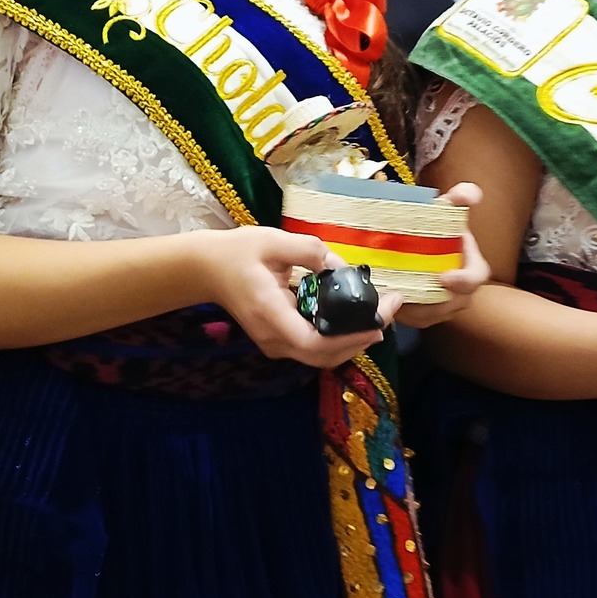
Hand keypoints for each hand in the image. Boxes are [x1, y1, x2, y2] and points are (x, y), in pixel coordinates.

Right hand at [187, 226, 386, 368]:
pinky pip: (315, 349)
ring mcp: (275, 345)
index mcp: (271, 314)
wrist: (206, 270)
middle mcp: (274, 338)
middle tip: (390, 310)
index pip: (315, 342)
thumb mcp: (272, 240)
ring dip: (354, 340)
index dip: (351, 336)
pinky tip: (356, 317)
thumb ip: (309, 251)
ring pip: (323, 357)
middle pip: (325, 356)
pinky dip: (340, 338)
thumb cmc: (236, 252)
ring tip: (379, 314)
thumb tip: (341, 267)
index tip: (378, 317)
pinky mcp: (279, 342)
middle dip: (362, 337)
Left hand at [393, 181, 490, 330]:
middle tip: (408, 292)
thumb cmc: (437, 231)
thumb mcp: (447, 211)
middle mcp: (459, 292)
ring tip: (392, 295)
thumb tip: (471, 193)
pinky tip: (386, 300)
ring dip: (412, 309)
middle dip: (432, 302)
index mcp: (471, 268)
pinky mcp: (422, 315)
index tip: (444, 277)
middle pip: (450, 304)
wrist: (419, 246)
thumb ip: (459, 198)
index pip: (475, 277)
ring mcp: (441, 306)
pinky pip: (413, 319)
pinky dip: (400, 312)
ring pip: (429, 316)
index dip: (463, 280)